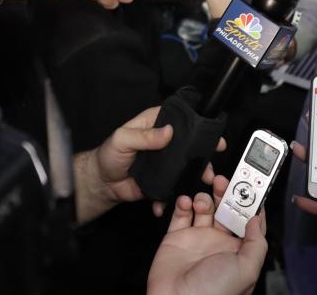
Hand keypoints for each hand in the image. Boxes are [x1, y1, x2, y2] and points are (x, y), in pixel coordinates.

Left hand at [75, 107, 224, 224]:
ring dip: (196, 172)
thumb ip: (144, 135)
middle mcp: (163, 141)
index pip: (179, 119)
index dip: (196, 124)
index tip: (210, 131)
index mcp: (154, 124)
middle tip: (214, 156)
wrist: (103, 184)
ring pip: (186, 165)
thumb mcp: (123, 139)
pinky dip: (181, 191)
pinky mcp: (164, 180)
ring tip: (204, 179)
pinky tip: (183, 196)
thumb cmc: (109, 155)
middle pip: (188, 143)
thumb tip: (167, 132)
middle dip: (203, 150)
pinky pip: (176, 184)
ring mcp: (165, 162)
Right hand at [148, 188, 266, 294]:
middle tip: (223, 181)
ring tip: (203, 199)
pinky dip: (184, 203)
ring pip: (204, 208)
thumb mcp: (246, 269)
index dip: (250, 204)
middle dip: (225, 193)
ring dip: (205, 197)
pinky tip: (187, 202)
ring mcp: (197, 239)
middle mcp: (218, 243)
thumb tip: (257, 219)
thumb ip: (256, 243)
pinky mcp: (176, 238)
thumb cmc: (214, 293)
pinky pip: (181, 214)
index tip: (250, 186)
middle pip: (225, 210)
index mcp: (238, 252)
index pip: (248, 221)